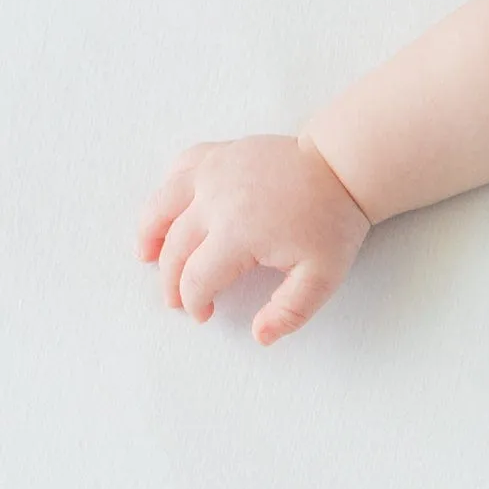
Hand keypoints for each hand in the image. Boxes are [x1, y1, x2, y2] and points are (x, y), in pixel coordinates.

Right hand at [138, 134, 371, 344]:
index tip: (203, 314)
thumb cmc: (333, 220)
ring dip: (149, 234)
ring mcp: (211, 171)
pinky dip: (166, 192)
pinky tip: (167, 209)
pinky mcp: (216, 152)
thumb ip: (290, 311)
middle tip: (176, 299)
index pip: (197, 277)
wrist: (342, 167)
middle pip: (175, 247)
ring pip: (161, 206)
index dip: (194, 302)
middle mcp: (213, 200)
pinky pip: (178, 170)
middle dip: (171, 279)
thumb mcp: (323, 276)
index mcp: (237, 233)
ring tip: (146, 256)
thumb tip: (260, 336)